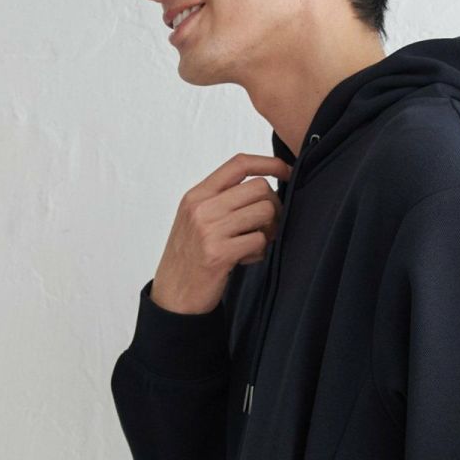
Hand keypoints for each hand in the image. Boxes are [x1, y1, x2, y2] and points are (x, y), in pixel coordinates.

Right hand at [150, 152, 294, 314]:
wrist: (173, 296)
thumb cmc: (190, 258)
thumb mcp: (197, 220)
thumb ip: (222, 200)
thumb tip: (264, 187)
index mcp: (197, 195)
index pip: (239, 164)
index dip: (269, 163)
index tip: (285, 170)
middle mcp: (202, 208)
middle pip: (259, 187)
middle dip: (273, 205)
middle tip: (267, 224)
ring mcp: (209, 230)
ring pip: (264, 212)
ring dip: (268, 229)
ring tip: (254, 243)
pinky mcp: (219, 253)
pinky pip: (260, 240)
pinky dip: (260, 251)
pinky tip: (246, 259)